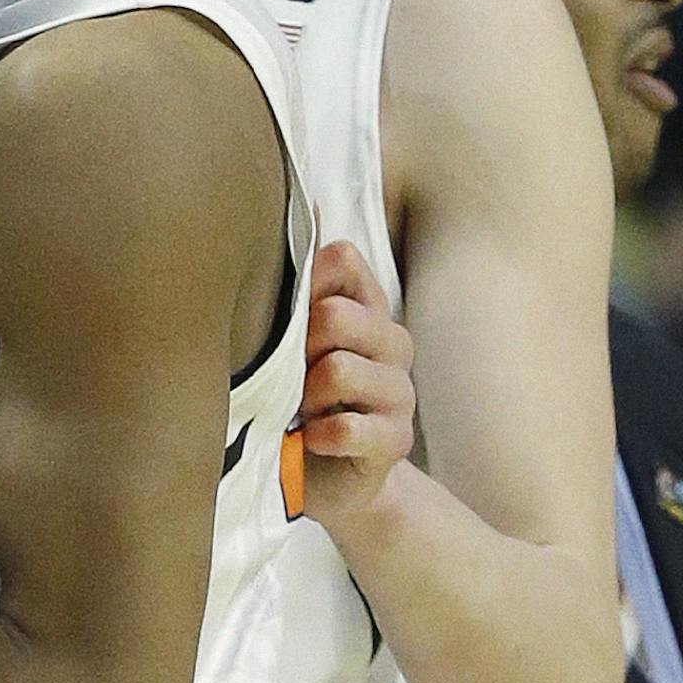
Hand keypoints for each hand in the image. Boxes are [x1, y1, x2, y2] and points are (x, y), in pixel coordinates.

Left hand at [298, 240, 416, 529]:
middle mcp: (390, 344)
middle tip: (285, 375)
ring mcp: (399, 394)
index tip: (283, 316)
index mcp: (363, 309)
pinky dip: (319, 434)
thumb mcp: (285, 341)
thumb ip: (296, 284)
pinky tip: (309, 438)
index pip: (342, 260)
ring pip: (339, 369)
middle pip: (335, 314)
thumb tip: (305, 202)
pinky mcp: (395, 441)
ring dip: (303, 395)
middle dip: (296, 346)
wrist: (322, 480)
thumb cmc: (295, 399)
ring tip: (297, 409)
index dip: (303, 283)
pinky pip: (350, 427)